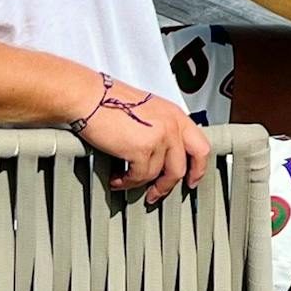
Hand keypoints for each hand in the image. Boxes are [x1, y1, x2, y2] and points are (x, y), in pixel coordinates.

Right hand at [74, 81, 211, 196]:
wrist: (90, 97)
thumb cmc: (110, 101)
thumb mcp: (147, 111)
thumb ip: (160, 129)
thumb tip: (160, 154)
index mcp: (175, 115)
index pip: (200, 146)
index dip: (198, 168)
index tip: (191, 180)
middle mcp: (172, 125)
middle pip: (182, 167)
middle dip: (168, 185)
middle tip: (157, 193)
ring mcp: (159, 137)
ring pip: (157, 175)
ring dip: (139, 182)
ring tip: (123, 179)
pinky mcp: (143, 149)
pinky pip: (139, 176)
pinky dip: (126, 181)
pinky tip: (117, 177)